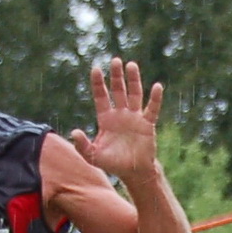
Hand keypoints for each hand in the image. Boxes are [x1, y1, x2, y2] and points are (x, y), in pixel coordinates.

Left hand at [70, 58, 162, 184]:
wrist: (133, 172)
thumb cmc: (113, 164)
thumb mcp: (93, 156)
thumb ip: (82, 146)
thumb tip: (74, 132)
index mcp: (106, 119)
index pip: (101, 96)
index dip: (98, 83)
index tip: (96, 69)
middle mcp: (120, 114)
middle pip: (118, 90)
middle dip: (116, 76)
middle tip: (115, 60)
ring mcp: (135, 118)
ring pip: (134, 94)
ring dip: (133, 80)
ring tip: (131, 65)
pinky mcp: (147, 124)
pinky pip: (152, 109)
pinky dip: (155, 99)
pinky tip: (157, 87)